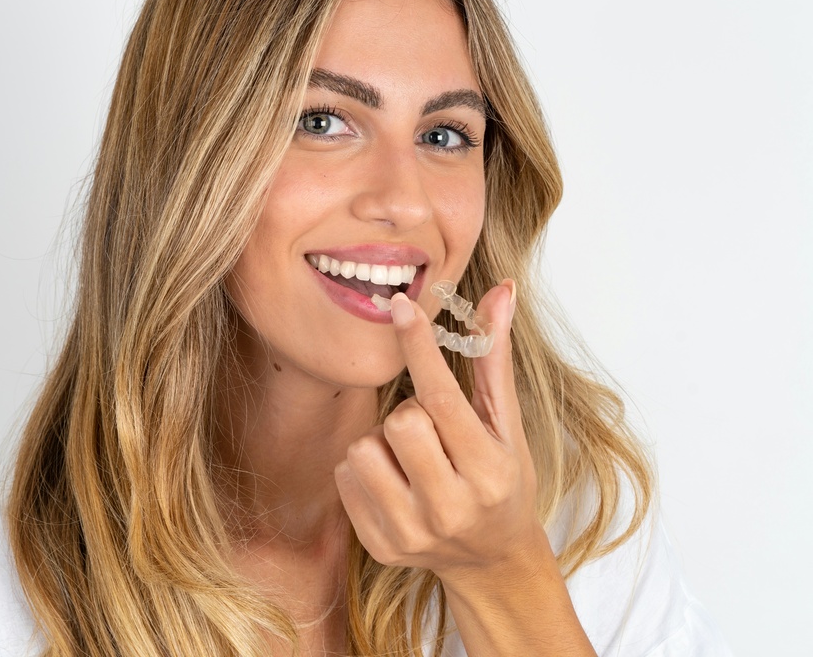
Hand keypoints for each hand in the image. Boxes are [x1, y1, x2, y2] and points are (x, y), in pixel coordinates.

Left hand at [334, 279, 546, 583]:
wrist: (491, 561)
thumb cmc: (503, 482)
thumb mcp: (507, 426)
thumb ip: (494, 360)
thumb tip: (500, 292)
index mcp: (488, 473)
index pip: (442, 398)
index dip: (418, 346)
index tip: (400, 305)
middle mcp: (450, 508)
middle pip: (398, 422)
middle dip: (409, 414)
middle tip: (432, 432)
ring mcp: (411, 532)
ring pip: (363, 448)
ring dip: (382, 443)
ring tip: (412, 460)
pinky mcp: (379, 545)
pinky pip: (345, 475)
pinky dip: (365, 470)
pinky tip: (395, 482)